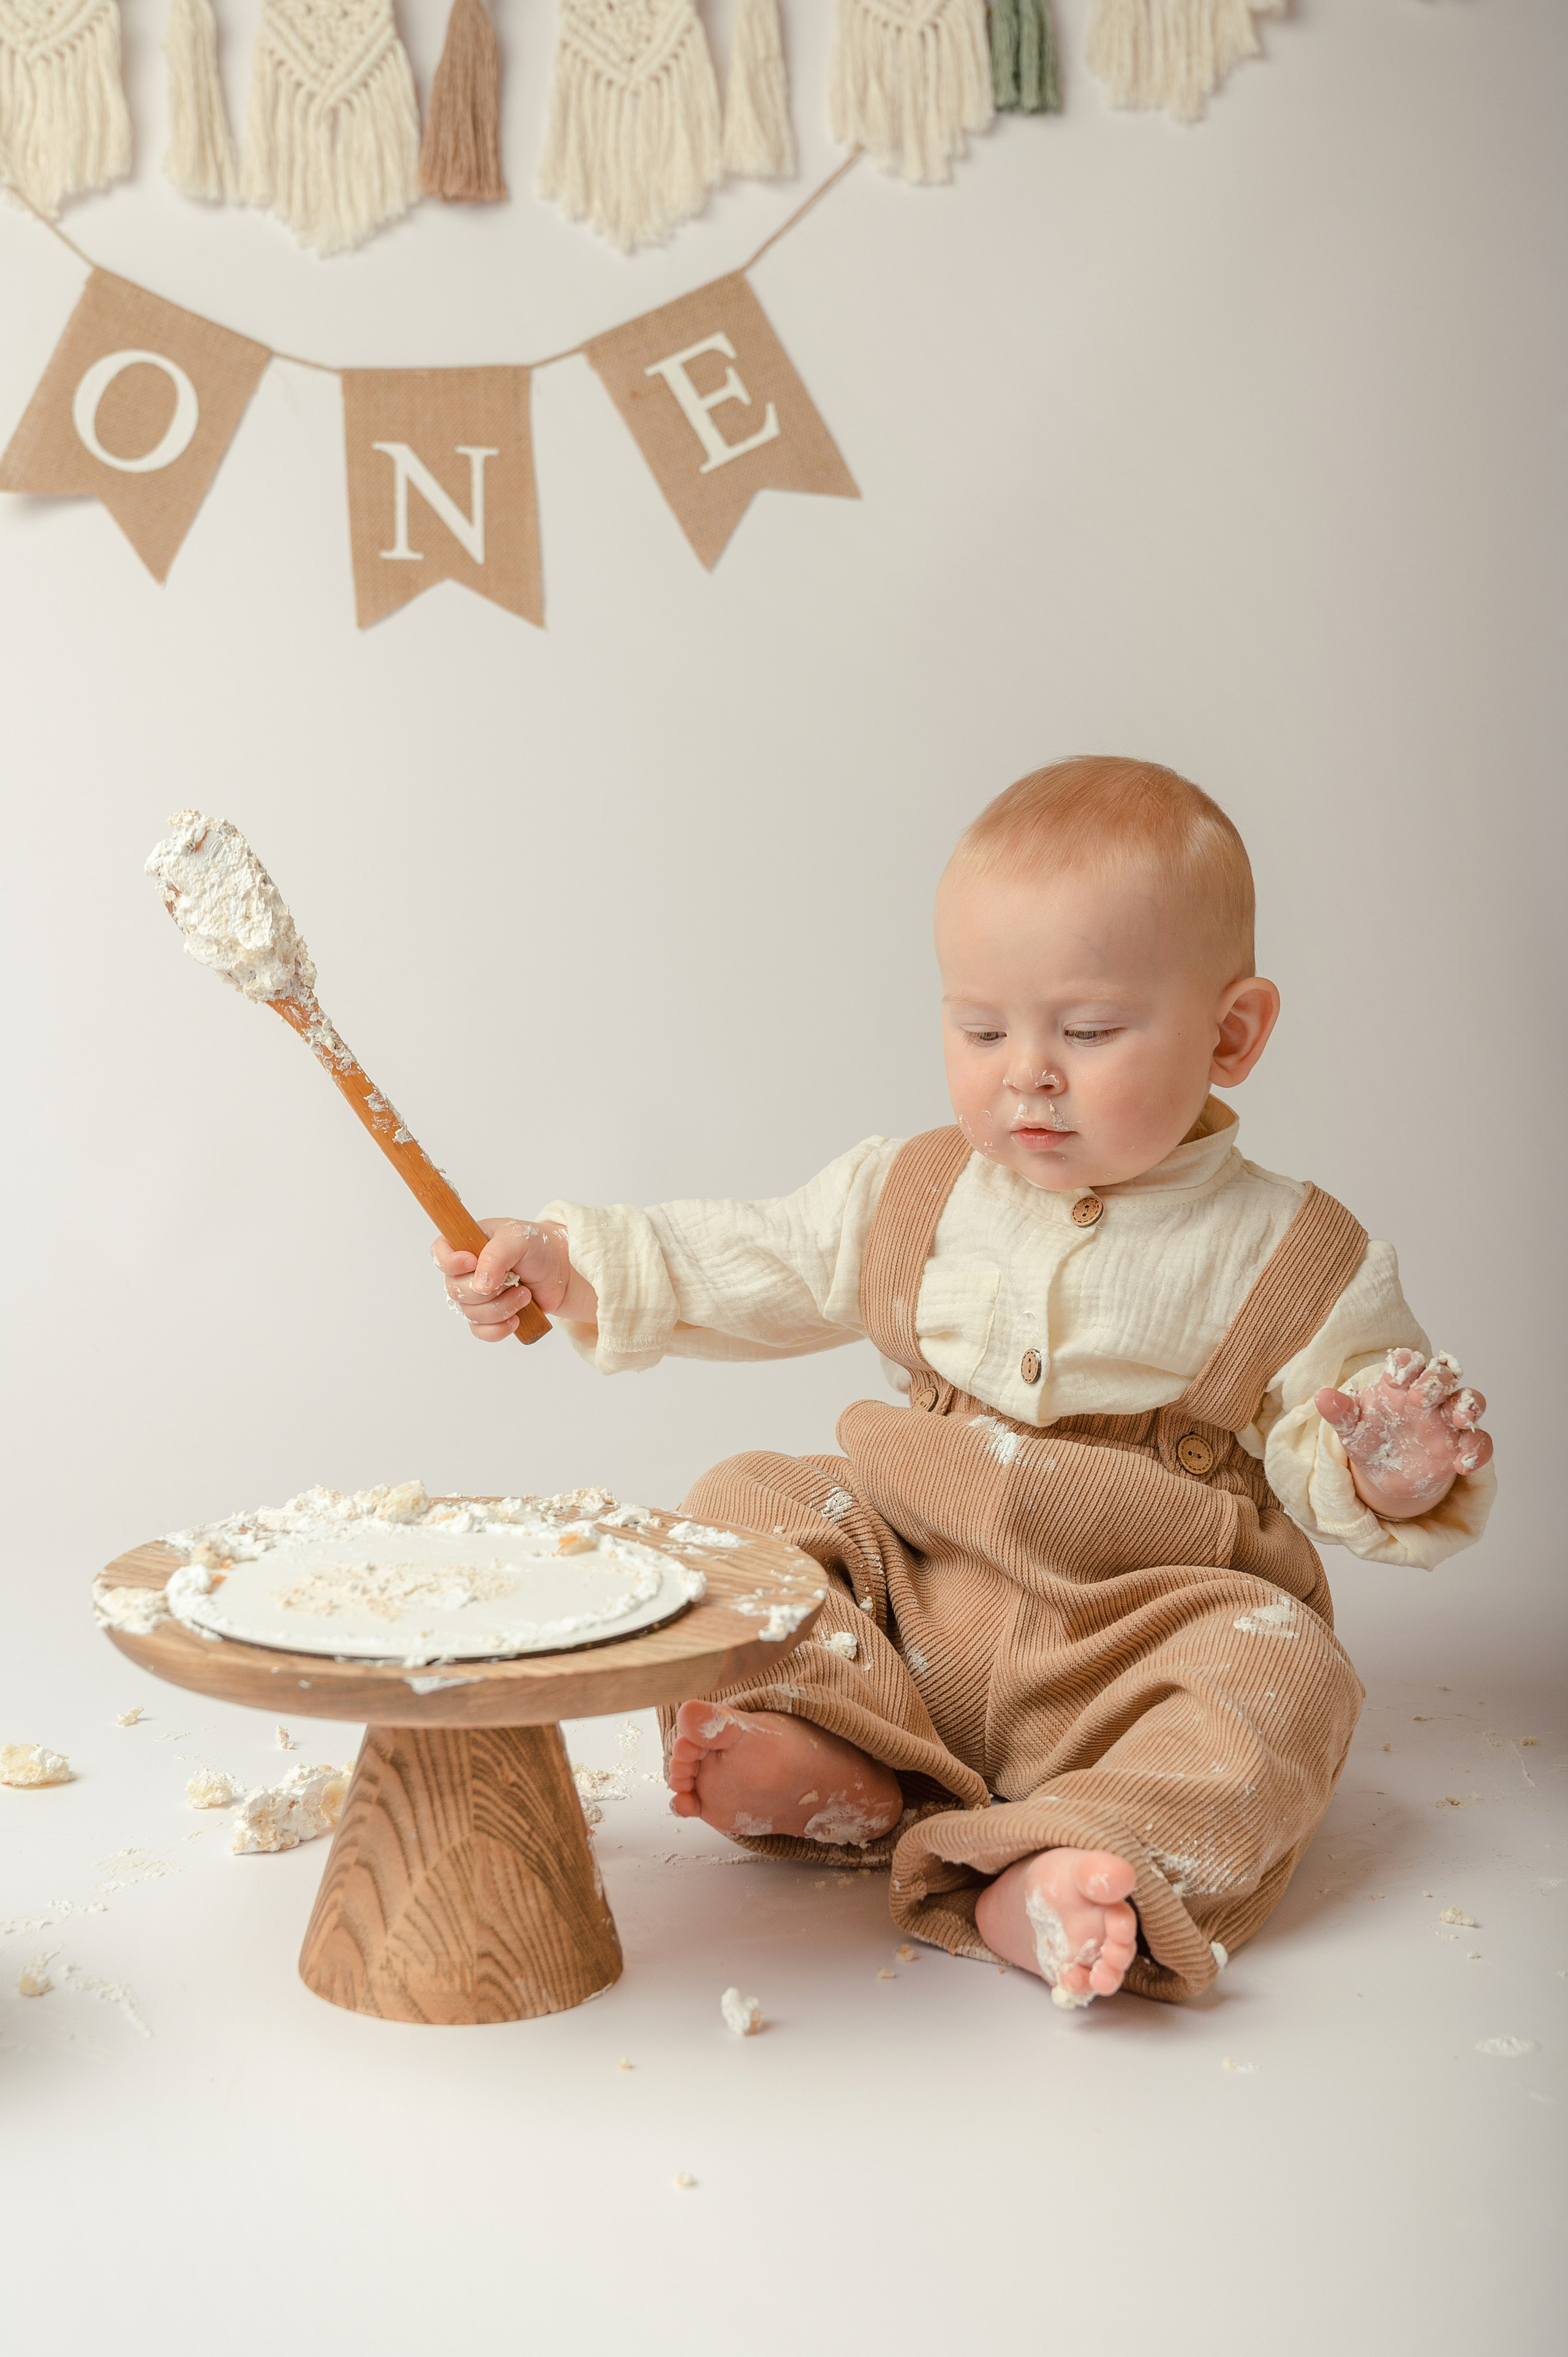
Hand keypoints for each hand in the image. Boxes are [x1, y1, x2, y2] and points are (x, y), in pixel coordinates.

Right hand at [431, 1218, 596, 1342]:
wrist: (563, 1272)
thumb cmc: (539, 1248)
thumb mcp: (518, 1239)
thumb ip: (496, 1255)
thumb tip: (480, 1285)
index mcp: (467, 1244)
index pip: (439, 1253)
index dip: (450, 1262)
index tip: (472, 1262)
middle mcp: (467, 1271)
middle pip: (455, 1290)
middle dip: (487, 1290)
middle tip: (514, 1280)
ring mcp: (477, 1296)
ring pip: (470, 1313)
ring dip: (501, 1307)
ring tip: (525, 1294)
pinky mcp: (491, 1317)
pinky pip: (481, 1331)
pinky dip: (499, 1328)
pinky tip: (517, 1319)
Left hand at [1316, 1348, 1491, 1520]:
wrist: (1385, 1474)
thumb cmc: (1370, 1439)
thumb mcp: (1352, 1428)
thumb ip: (1340, 1412)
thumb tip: (1321, 1396)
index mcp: (1402, 1384)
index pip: (1410, 1362)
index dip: (1406, 1364)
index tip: (1393, 1377)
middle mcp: (1430, 1396)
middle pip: (1444, 1375)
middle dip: (1437, 1381)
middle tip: (1422, 1396)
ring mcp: (1448, 1420)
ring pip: (1471, 1400)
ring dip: (1469, 1407)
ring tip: (1460, 1420)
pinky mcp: (1461, 1445)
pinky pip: (1480, 1442)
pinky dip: (1476, 1451)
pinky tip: (1462, 1465)